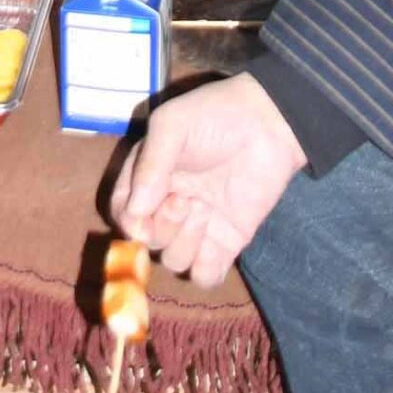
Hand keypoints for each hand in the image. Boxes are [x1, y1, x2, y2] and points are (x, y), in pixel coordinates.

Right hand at [111, 74, 306, 287]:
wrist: (269, 122)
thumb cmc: (215, 116)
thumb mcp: (172, 126)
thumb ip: (149, 166)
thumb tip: (134, 214)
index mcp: (148, 177)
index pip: (123, 213)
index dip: (129, 221)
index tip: (144, 214)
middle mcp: (168, 205)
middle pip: (147, 243)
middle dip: (162, 227)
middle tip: (185, 199)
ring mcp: (197, 227)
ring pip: (174, 262)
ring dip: (185, 243)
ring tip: (205, 208)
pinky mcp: (226, 243)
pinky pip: (205, 276)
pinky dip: (206, 269)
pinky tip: (216, 241)